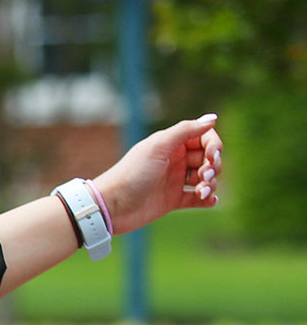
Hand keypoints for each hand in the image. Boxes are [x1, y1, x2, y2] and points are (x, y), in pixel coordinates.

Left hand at [93, 113, 223, 235]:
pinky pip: (199, 198)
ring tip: (200, 191)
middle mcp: (174, 160)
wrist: (111, 206)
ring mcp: (174, 180)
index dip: (214, 146)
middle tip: (203, 175)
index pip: (204, 138)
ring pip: (206, 178)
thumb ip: (185, 130)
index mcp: (171, 144)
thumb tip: (213, 118)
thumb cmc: (132, 174)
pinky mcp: (173, 200)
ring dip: (210, 183)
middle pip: (208, 158)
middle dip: (213, 166)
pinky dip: (208, 199)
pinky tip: (209, 200)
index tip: (211, 156)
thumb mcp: (158, 147)